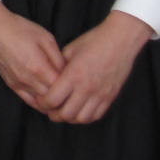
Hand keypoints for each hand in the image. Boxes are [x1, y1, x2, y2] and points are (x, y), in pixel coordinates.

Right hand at [0, 0, 64, 111]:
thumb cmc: (20, 29)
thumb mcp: (46, 39)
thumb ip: (59, 59)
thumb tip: (69, 73)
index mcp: (39, 67)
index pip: (62, 88)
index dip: (72, 87)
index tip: (79, 83)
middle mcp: (28, 80)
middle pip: (53, 99)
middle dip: (65, 97)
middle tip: (75, 93)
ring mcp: (18, 84)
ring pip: (41, 104)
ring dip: (53, 103)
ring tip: (65, 98)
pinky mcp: (12, 85)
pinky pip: (29, 101)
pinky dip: (41, 103)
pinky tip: (49, 100)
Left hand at [38, 11, 153, 123]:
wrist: (120, 40)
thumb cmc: (93, 41)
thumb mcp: (69, 50)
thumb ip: (58, 67)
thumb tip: (48, 78)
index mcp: (73, 75)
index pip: (52, 100)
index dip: (42, 103)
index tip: (40, 99)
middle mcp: (86, 88)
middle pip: (65, 114)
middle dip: (53, 113)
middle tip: (49, 108)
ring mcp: (100, 94)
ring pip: (81, 119)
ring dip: (70, 118)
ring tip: (64, 110)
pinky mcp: (110, 97)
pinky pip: (96, 116)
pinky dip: (85, 116)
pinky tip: (79, 110)